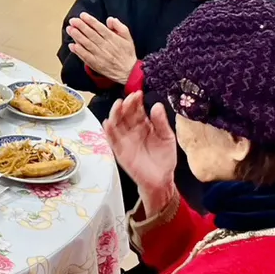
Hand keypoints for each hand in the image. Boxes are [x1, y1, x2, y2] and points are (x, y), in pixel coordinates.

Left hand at [66, 13, 136, 83]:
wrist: (128, 71)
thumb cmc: (127, 53)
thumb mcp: (128, 37)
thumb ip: (119, 26)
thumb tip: (110, 19)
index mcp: (112, 38)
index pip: (99, 27)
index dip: (90, 21)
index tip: (82, 15)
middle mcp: (105, 46)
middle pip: (91, 34)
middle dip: (81, 26)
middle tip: (73, 20)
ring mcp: (99, 55)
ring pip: (87, 44)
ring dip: (77, 36)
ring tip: (70, 29)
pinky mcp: (95, 64)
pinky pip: (85, 56)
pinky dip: (78, 51)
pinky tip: (72, 45)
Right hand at [104, 91, 177, 216]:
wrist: (161, 180)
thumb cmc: (164, 158)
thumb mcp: (167, 138)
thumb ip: (161, 123)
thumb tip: (156, 105)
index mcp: (144, 124)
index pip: (137, 110)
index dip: (136, 101)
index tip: (138, 94)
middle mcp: (132, 129)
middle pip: (125, 114)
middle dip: (126, 104)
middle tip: (130, 98)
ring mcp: (124, 139)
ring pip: (116, 123)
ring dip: (115, 113)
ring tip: (118, 105)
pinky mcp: (119, 150)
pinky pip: (111, 139)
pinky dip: (108, 131)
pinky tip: (108, 123)